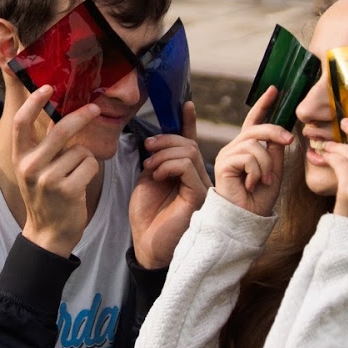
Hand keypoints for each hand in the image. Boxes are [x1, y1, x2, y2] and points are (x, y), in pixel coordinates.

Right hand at [11, 84, 103, 255]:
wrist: (47, 234)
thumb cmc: (45, 196)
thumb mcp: (34, 169)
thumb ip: (43, 145)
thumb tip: (62, 114)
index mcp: (19, 157)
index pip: (21, 122)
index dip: (33, 102)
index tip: (47, 87)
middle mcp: (30, 166)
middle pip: (60, 130)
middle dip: (81, 116)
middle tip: (94, 108)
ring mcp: (48, 179)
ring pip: (80, 150)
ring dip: (85, 159)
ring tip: (75, 175)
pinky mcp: (67, 190)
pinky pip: (90, 165)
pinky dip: (91, 171)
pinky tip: (81, 183)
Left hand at [130, 102, 209, 268]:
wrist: (146, 243)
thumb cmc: (147, 214)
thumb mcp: (148, 179)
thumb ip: (157, 159)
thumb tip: (158, 141)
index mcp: (185, 172)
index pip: (190, 143)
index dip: (188, 122)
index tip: (186, 104)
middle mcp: (198, 178)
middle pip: (189, 144)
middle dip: (166, 140)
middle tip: (148, 148)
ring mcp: (202, 187)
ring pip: (189, 152)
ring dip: (164, 153)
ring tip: (150, 166)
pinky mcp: (199, 195)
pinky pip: (187, 167)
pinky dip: (169, 165)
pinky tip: (157, 174)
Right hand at [213, 85, 293, 215]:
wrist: (247, 218)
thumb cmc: (260, 198)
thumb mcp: (274, 170)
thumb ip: (275, 150)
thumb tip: (281, 132)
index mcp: (248, 147)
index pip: (255, 120)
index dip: (263, 104)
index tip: (274, 89)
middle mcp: (235, 147)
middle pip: (257, 128)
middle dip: (276, 132)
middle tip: (290, 140)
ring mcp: (228, 154)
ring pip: (255, 145)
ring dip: (266, 165)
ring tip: (264, 180)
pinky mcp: (223, 163)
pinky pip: (248, 157)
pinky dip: (256, 172)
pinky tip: (251, 184)